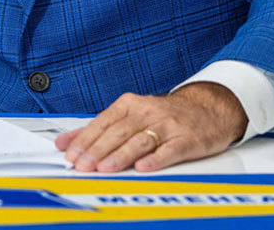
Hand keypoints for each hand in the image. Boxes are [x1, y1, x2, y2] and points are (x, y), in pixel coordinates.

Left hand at [54, 83, 247, 172]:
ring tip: (106, 168)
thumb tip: (65, 142)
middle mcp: (147, 112)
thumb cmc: (164, 115)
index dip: (86, 139)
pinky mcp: (187, 139)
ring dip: (121, 155)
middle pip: (118, 132)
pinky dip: (156, 158)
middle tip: (84, 164)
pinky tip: (144, 167)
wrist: (207, 109)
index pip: (102, 122)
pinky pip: (170, 149)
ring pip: (140, 140)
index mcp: (129, 105)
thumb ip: (98, 129)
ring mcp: (168, 125)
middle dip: (98, 149)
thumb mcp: (130, 115)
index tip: (72, 154)